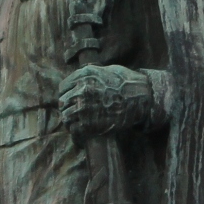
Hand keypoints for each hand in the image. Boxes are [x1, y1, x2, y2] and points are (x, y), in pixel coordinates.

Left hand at [58, 65, 172, 142]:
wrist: (140, 97)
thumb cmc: (126, 83)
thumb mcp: (105, 70)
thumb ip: (88, 76)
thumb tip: (78, 83)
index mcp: (83, 76)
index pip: (63, 88)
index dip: (66, 94)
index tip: (70, 99)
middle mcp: (80, 91)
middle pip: (63, 103)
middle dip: (68, 108)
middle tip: (75, 113)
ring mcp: (83, 107)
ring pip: (66, 117)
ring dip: (70, 121)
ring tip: (77, 124)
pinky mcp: (89, 124)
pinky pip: (74, 130)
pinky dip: (76, 133)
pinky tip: (81, 133)